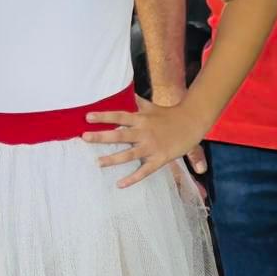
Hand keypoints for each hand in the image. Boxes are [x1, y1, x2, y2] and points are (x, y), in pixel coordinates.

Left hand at [85, 92, 209, 189]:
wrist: (192, 123)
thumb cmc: (170, 115)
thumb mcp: (152, 106)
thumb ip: (138, 102)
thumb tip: (128, 91)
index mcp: (141, 118)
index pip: (119, 115)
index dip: (103, 116)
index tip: (87, 116)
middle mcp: (144, 132)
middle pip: (120, 134)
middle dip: (102, 136)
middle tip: (84, 137)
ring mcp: (151, 147)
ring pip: (129, 154)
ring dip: (113, 159)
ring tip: (97, 163)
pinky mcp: (159, 159)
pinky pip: (144, 171)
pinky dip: (132, 179)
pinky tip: (119, 184)